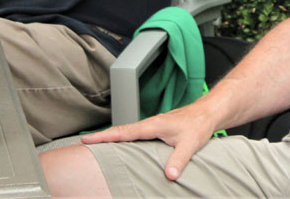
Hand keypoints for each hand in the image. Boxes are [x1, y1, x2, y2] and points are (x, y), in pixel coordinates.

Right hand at [80, 104, 217, 180]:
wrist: (208, 113)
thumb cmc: (199, 124)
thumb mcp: (190, 143)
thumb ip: (178, 159)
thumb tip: (168, 175)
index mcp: (153, 125)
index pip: (124, 131)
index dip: (105, 136)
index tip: (87, 139)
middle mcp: (150, 124)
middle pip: (120, 131)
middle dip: (101, 136)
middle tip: (82, 142)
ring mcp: (153, 126)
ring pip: (127, 132)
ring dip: (111, 137)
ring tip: (95, 145)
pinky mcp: (156, 129)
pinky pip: (135, 134)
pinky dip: (123, 138)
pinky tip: (120, 146)